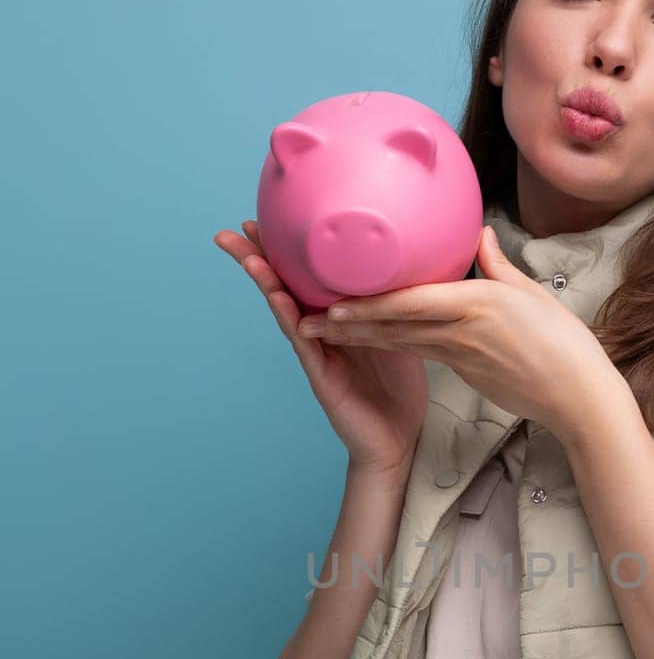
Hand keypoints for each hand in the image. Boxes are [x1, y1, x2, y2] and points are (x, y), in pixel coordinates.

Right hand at [213, 220, 427, 478]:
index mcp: (338, 320)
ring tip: (246, 255)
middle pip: (283, 288)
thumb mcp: (403, 334)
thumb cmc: (399, 391)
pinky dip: (291, 319)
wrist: (397, 442)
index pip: (307, 277)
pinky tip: (279, 298)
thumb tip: (415, 263)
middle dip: (258, 259)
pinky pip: (305, 343)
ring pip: (285, 311)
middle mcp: (321, 333)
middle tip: (233, 231)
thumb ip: (397, 304)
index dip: (288, 249)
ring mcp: (318, 353)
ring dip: (265, 283)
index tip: (271, 215)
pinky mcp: (323, 377)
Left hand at [294, 226, 622, 439]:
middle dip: (348, 325)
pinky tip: (374, 341)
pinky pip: (424, 354)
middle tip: (306, 320)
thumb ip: (496, 264)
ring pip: (402, 344)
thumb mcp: (531, 294)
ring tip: (324, 332)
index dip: (369, 304)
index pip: (411, 302)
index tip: (333, 301)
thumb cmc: (565, 344)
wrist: (579, 398)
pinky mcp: (466, 376)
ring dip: (361, 339)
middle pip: (394, 327)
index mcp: (478, 304)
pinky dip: (394, 346)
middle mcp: (462, 332)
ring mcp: (462, 358)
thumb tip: (477, 234)